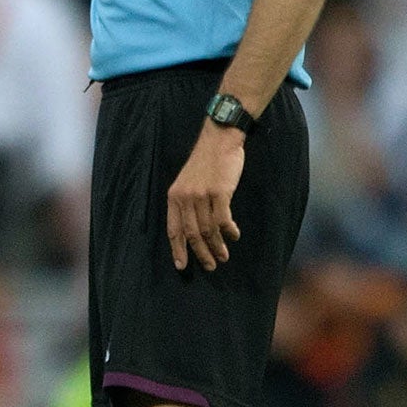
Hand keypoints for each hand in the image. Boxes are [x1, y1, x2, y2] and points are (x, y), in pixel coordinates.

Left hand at [166, 122, 244, 271]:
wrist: (219, 140)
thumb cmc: (206, 163)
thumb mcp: (187, 182)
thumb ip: (187, 203)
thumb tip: (193, 229)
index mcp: (174, 197)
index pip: (173, 229)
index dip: (177, 249)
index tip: (181, 266)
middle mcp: (185, 198)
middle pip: (191, 233)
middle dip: (200, 253)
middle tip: (210, 266)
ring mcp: (202, 195)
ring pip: (208, 230)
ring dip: (216, 246)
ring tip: (223, 256)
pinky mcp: (219, 192)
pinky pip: (223, 220)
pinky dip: (228, 231)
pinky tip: (233, 235)